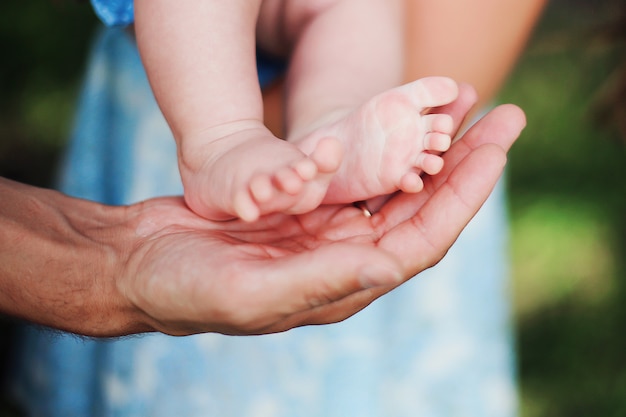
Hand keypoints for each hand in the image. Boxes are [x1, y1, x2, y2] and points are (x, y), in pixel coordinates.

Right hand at [119, 91, 525, 335]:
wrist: (139, 266)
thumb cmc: (185, 289)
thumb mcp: (251, 292)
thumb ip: (319, 281)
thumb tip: (387, 268)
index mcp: (340, 286)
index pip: (422, 241)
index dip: (463, 197)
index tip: (496, 151)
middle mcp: (344, 260)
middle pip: (422, 209)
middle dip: (465, 165)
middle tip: (504, 118)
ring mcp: (326, 232)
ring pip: (397, 187)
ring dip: (434, 150)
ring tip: (468, 110)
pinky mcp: (305, 209)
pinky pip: (361, 175)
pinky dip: (388, 147)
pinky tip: (407, 121)